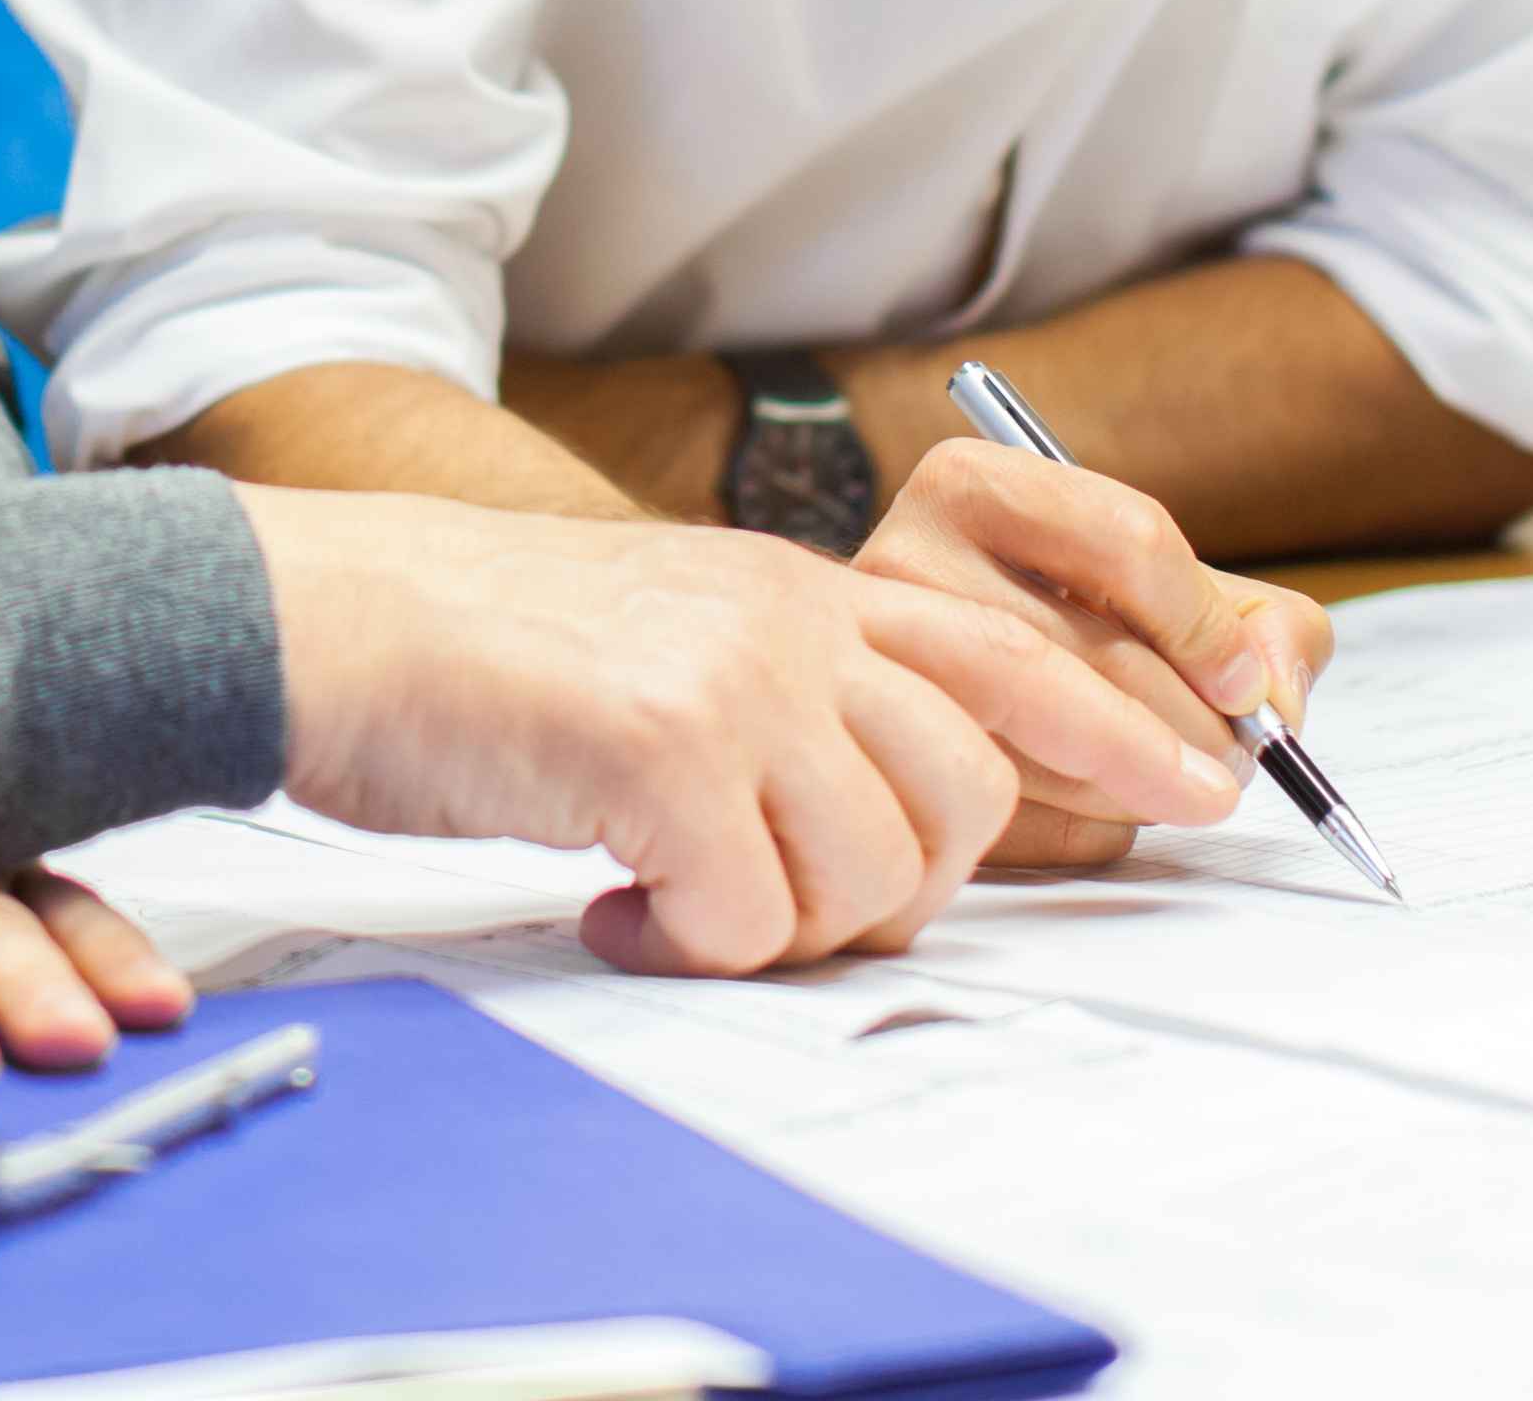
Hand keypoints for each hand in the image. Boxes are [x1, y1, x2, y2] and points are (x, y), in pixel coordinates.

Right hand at [231, 482, 1242, 977]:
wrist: (330, 619)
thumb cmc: (478, 656)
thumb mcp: (668, 633)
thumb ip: (784, 691)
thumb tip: (888, 813)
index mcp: (797, 588)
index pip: (1006, 653)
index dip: (1120, 726)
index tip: (1202, 782)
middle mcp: (788, 616)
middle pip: (963, 793)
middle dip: (894, 885)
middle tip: (770, 898)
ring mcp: (732, 676)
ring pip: (870, 868)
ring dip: (780, 924)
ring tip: (675, 902)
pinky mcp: (662, 748)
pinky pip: (746, 916)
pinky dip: (687, 944)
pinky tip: (617, 906)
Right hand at [849, 436, 1337, 870]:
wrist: (921, 672)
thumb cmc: (1067, 619)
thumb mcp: (1163, 583)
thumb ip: (1257, 621)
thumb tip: (1272, 696)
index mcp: (975, 485)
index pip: (1128, 540)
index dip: (1208, 627)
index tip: (1245, 685)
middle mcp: (907, 565)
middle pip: (1102, 657)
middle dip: (1198, 727)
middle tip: (1236, 760)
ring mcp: (890, 672)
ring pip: (1063, 751)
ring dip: (1154, 787)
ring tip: (1180, 781)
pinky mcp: (897, 774)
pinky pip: (1030, 824)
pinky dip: (1097, 829)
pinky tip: (1107, 803)